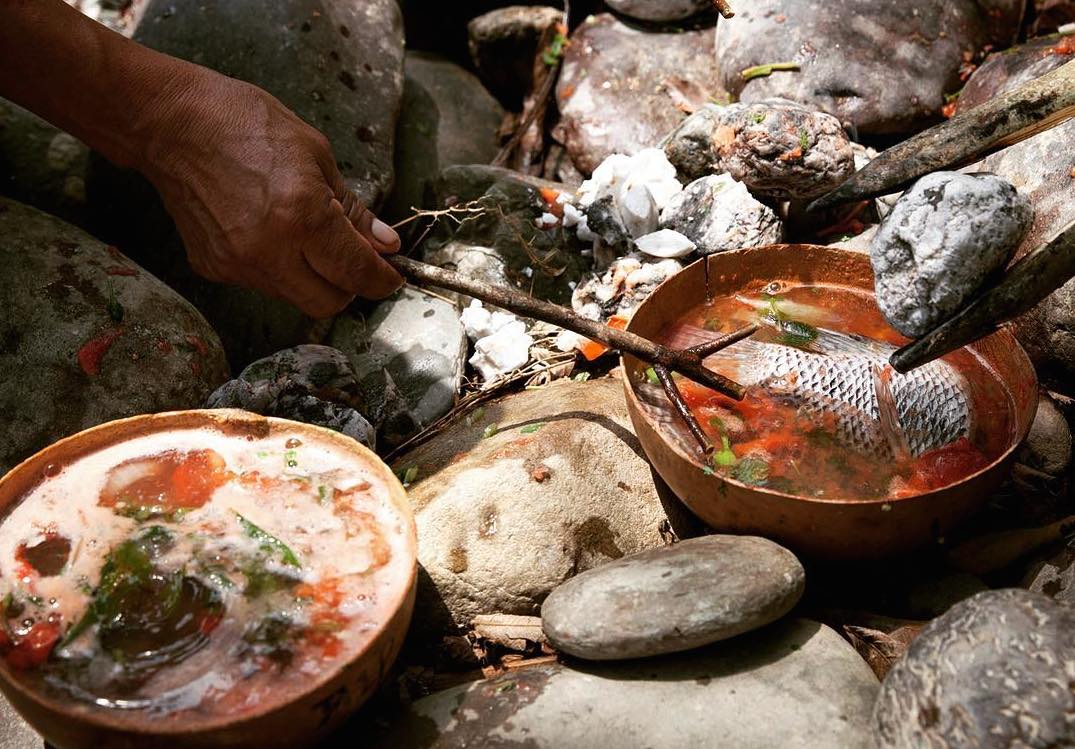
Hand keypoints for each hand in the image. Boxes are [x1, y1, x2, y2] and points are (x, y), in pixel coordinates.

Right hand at [137, 65, 402, 317]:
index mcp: (303, 215)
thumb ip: (353, 209)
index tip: (390, 277)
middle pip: (328, 302)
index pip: (355, 272)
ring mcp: (237, 264)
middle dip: (349, 287)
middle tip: (354, 262)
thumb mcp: (316, 155)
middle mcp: (270, 249)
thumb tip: (385, 245)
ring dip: (313, 278)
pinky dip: (278, 268)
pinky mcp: (213, 268)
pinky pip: (262, 283)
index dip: (380, 280)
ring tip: (306, 237)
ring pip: (295, 297)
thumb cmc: (245, 124)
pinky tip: (269, 233)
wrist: (171, 124)